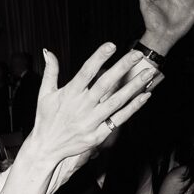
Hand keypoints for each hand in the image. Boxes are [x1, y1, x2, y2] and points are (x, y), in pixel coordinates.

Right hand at [26, 45, 153, 164]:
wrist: (46, 148)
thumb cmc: (46, 119)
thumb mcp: (44, 94)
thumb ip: (50, 72)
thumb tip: (47, 51)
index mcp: (68, 95)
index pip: (85, 72)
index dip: (98, 58)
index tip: (111, 45)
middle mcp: (81, 107)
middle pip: (104, 85)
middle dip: (122, 68)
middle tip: (137, 54)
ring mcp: (90, 122)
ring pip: (116, 101)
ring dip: (134, 86)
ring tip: (149, 72)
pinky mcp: (97, 135)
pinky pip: (119, 119)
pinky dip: (133, 108)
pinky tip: (145, 96)